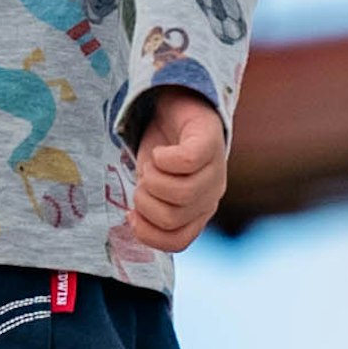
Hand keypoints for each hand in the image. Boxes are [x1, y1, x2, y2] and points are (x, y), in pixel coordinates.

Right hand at [122, 85, 229, 253]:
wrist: (175, 107)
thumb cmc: (162, 152)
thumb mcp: (152, 186)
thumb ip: (150, 208)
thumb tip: (135, 223)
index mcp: (198, 212)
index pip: (177, 241)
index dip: (147, 233)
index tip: (131, 215)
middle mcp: (211, 195)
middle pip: (173, 218)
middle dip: (145, 202)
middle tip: (142, 181)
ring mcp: (215, 169)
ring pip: (182, 194)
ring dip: (152, 179)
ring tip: (150, 165)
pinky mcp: (210, 141)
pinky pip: (188, 161)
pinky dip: (164, 159)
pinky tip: (160, 152)